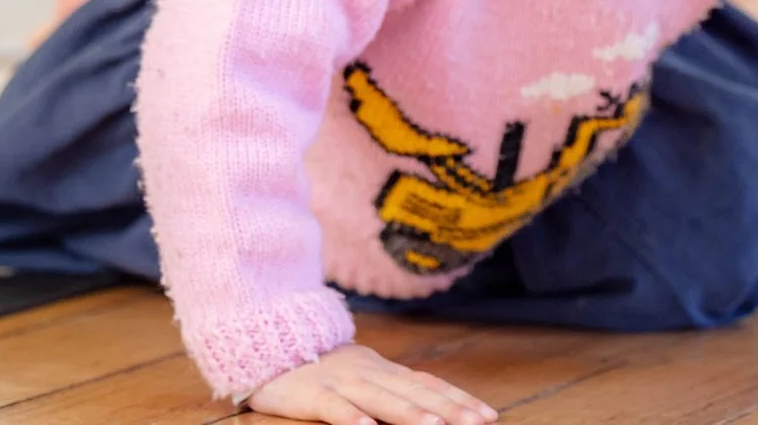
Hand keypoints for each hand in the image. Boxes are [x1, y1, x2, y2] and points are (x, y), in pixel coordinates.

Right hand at [245, 342, 499, 424]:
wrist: (269, 341)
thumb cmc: (320, 367)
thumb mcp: (363, 373)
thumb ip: (395, 387)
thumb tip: (436, 405)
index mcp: (384, 370)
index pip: (428, 384)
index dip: (458, 399)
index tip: (488, 415)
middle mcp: (369, 373)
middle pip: (414, 392)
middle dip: (449, 409)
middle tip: (478, 423)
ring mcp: (341, 381)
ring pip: (381, 398)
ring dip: (409, 413)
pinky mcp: (312, 392)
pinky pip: (333, 406)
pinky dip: (350, 417)